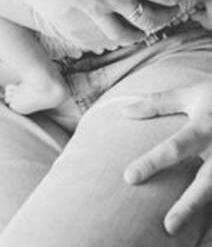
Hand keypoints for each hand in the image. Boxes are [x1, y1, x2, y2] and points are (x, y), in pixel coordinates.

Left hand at [123, 82, 211, 233]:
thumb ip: (158, 103)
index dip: (152, 163)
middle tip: (168, 226)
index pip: (174, 148)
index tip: (129, 177)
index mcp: (204, 126)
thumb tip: (124, 110)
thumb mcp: (189, 94)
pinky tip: (208, 230)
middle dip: (188, 206)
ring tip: (188, 235)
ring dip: (207, 214)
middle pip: (206, 182)